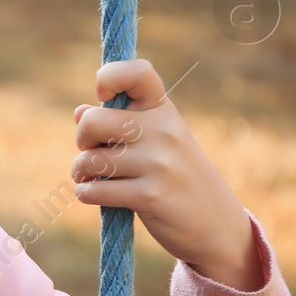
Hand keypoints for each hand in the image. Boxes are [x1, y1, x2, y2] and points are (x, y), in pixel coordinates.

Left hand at [71, 59, 262, 290]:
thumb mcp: (158, 141)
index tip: (104, 97)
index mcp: (164, 110)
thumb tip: (79, 112)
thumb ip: (119, 124)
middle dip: (82, 139)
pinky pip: (95, 190)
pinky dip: (87, 194)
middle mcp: (163, 131)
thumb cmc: (177, 177)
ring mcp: (158, 163)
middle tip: (93, 151)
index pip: (138, 72)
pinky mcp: (149, 195)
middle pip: (92, 121)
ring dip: (82, 172)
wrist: (216, 224)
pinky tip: (97, 195)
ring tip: (93, 178)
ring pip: (89, 160)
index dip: (109, 77)